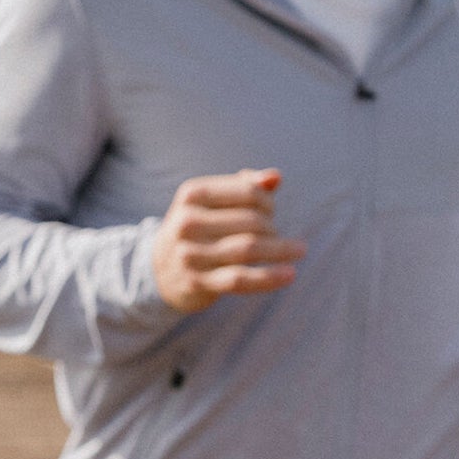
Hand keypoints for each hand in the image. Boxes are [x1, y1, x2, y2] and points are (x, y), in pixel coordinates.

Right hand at [151, 169, 303, 312]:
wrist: (160, 269)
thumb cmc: (201, 227)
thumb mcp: (215, 201)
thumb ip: (246, 186)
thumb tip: (275, 177)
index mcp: (193, 194)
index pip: (249, 192)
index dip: (268, 201)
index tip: (270, 211)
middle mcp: (188, 222)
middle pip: (252, 221)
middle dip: (272, 227)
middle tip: (276, 234)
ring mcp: (190, 253)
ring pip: (249, 249)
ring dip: (280, 249)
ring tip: (299, 250)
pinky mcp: (197, 281)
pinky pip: (240, 279)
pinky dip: (269, 277)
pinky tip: (290, 275)